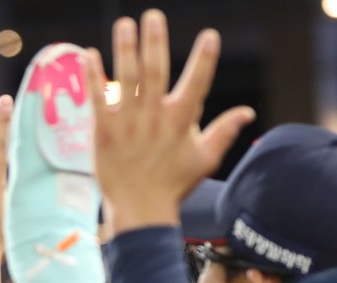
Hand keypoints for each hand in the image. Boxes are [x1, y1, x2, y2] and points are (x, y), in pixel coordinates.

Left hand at [83, 10, 254, 232]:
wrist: (139, 210)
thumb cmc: (173, 185)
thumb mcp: (205, 160)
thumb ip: (224, 132)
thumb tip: (247, 112)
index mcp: (181, 121)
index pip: (197, 83)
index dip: (205, 59)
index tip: (210, 35)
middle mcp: (154, 117)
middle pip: (155, 72)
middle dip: (155, 42)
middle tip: (153, 16)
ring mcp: (128, 123)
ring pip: (126, 79)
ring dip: (124, 49)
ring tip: (125, 24)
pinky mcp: (104, 132)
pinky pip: (98, 98)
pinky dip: (94, 76)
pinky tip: (89, 54)